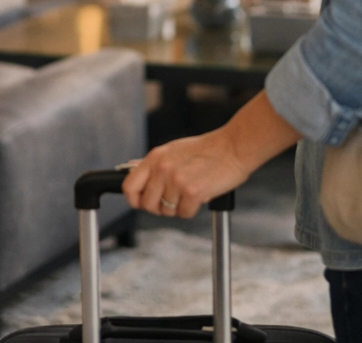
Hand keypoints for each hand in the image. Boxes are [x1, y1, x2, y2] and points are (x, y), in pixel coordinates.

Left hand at [122, 129, 251, 219]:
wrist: (233, 147)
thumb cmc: (207, 150)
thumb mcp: (173, 151)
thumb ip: (155, 166)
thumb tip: (137, 180)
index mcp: (155, 157)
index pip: (129, 186)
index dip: (134, 200)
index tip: (142, 203)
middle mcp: (162, 168)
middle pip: (147, 204)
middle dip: (160, 207)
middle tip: (174, 200)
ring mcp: (176, 180)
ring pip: (167, 211)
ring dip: (178, 207)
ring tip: (190, 193)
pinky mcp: (192, 192)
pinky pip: (184, 214)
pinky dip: (192, 210)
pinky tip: (200, 195)